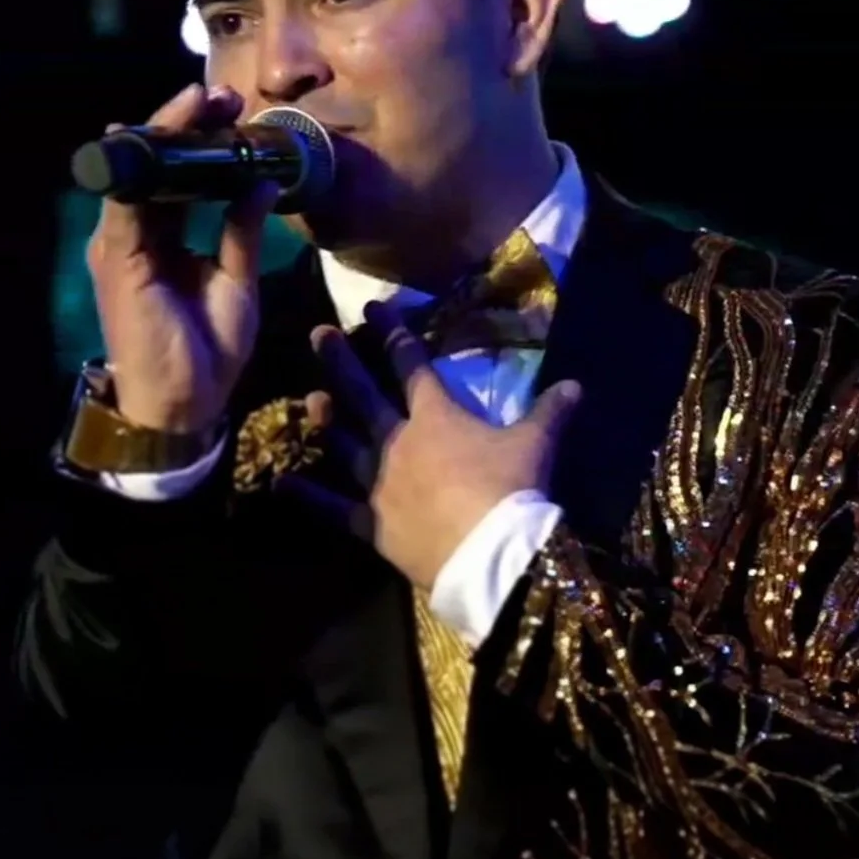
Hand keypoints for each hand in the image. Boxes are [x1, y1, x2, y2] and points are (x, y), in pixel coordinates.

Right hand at [86, 83, 279, 436]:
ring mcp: (120, 244)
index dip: (199, 140)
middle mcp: (136, 235)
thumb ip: (242, 231)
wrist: (183, 404)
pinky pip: (129, 202)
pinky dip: (148, 167)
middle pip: (154, 166)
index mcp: (162, 238)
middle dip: (183, 124)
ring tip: (202, 101)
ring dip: (167, 134)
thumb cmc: (208, 350)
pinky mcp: (117, 258)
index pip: (177, 176)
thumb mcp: (237, 281)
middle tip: (220, 94)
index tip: (231, 109)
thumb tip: (263, 181)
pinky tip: (169, 139)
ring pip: (139, 173)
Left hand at [277, 305, 581, 592]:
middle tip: (318, 334)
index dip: (393, 333)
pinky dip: (307, 497)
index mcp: (438, 416)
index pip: (411, 364)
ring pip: (345, 444)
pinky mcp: (371, 523)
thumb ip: (551, 411)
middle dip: (342, 361)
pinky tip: (281, 484)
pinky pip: (334, 508)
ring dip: (326, 421)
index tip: (372, 306)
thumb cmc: (513, 489)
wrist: (490, 553)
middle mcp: (400, 441)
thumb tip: (577, 384)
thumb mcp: (538, 444)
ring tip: (308, 398)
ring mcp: (380, 482)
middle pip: (364, 395)